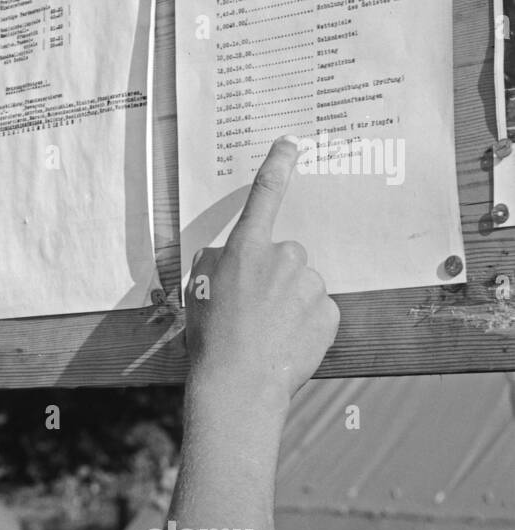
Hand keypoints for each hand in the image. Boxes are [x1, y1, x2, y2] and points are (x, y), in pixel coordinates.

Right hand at [184, 136, 339, 408]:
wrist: (239, 385)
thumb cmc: (211, 339)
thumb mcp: (199, 291)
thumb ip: (220, 263)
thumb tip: (237, 258)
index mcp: (246, 249)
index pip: (265, 196)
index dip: (278, 166)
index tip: (290, 144)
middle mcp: (284, 259)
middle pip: (286, 256)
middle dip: (275, 276)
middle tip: (253, 310)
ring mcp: (311, 286)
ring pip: (303, 286)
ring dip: (290, 302)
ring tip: (267, 333)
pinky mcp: (330, 313)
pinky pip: (317, 311)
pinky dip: (304, 324)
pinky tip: (284, 343)